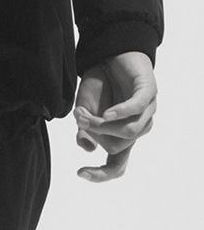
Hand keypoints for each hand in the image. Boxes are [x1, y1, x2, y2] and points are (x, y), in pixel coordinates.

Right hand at [73, 51, 156, 182]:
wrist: (106, 54)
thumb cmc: (98, 84)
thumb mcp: (84, 110)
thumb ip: (86, 129)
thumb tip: (87, 148)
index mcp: (122, 137)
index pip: (117, 165)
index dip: (101, 174)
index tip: (80, 172)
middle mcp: (138, 127)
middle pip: (118, 146)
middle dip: (95, 134)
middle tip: (80, 119)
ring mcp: (147, 110)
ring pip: (129, 131)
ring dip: (104, 126)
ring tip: (86, 115)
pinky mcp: (149, 92)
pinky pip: (138, 108)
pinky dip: (122, 113)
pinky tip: (107, 114)